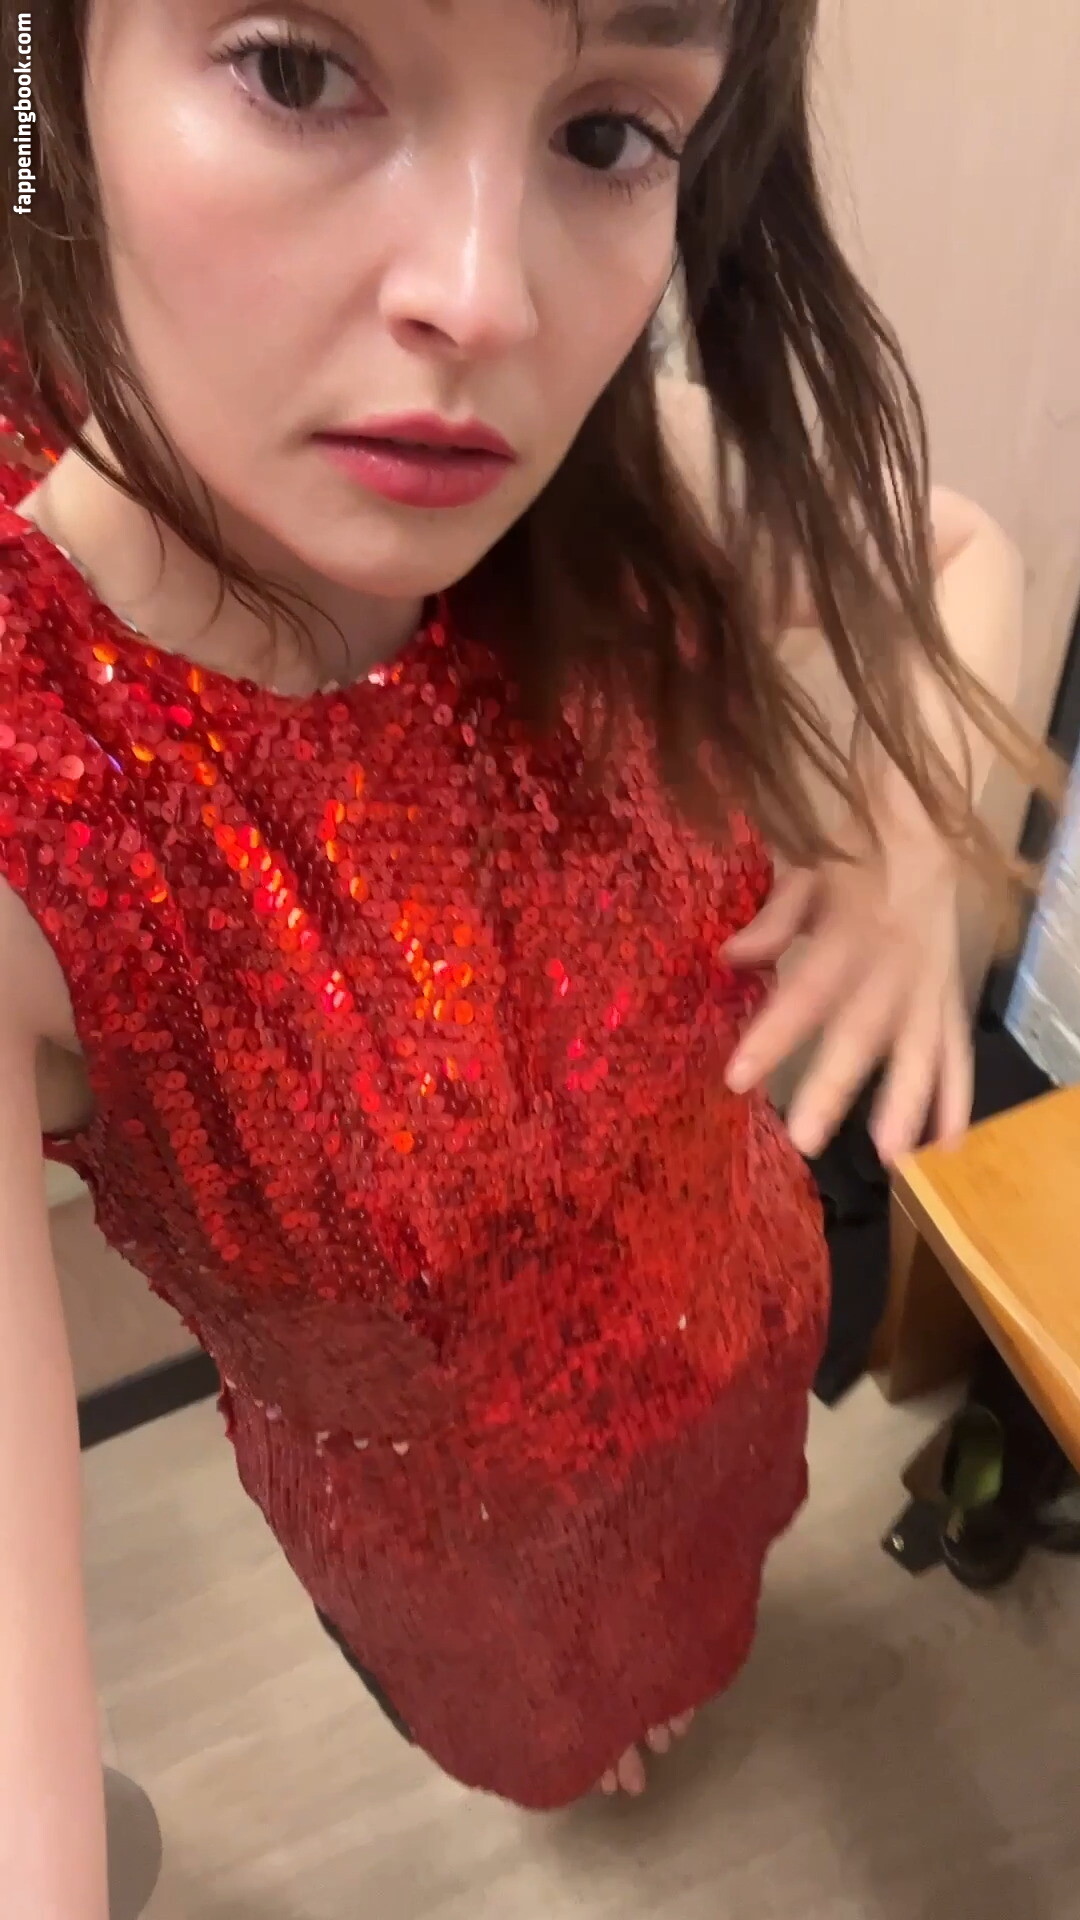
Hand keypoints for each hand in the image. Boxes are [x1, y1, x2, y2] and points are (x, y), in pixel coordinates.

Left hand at [723, 835, 972, 1165]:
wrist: (927, 835)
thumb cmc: (850, 859)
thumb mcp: (808, 873)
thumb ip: (772, 920)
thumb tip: (728, 959)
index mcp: (852, 931)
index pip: (808, 990)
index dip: (775, 1034)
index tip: (738, 1078)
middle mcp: (895, 966)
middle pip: (863, 1032)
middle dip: (835, 1087)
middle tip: (805, 1140)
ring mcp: (930, 988)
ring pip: (920, 1050)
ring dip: (907, 1104)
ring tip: (887, 1155)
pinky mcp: (951, 1001)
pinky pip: (958, 1053)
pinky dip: (957, 1100)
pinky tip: (946, 1146)